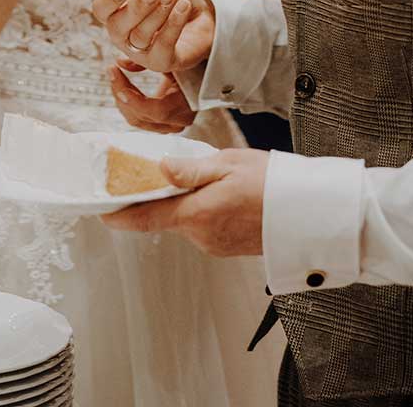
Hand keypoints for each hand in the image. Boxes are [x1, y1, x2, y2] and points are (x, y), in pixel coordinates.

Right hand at [89, 0, 214, 73]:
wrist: (206, 13)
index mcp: (118, 12)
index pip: (101, 9)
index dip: (108, 0)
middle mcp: (125, 35)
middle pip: (117, 27)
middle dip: (136, 9)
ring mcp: (141, 52)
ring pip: (140, 36)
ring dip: (158, 14)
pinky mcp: (162, 62)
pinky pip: (162, 47)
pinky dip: (173, 25)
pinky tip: (183, 7)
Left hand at [101, 148, 266, 257]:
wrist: (311, 213)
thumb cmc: (275, 185)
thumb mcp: (229, 164)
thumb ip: (190, 169)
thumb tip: (161, 169)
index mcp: (196, 214)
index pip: (145, 217)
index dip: (119, 214)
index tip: (102, 210)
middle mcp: (201, 236)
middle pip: (168, 215)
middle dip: (168, 196)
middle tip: (180, 171)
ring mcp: (215, 245)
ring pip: (189, 220)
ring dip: (193, 202)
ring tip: (220, 181)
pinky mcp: (227, 248)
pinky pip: (206, 228)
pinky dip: (208, 212)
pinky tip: (230, 197)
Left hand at [106, 58, 195, 133]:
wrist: (203, 75)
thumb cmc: (190, 64)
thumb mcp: (172, 60)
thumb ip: (148, 61)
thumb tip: (120, 62)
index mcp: (186, 105)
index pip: (155, 111)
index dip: (134, 100)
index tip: (118, 82)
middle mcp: (179, 121)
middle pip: (140, 117)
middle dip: (121, 94)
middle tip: (112, 72)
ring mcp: (170, 125)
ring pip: (136, 119)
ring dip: (122, 99)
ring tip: (115, 77)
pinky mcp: (162, 124)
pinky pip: (139, 119)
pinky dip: (128, 103)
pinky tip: (122, 87)